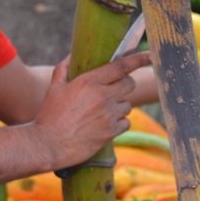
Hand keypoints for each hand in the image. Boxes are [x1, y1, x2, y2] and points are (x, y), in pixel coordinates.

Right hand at [33, 52, 150, 167]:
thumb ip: (63, 69)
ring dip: (119, 106)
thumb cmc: (49, 116)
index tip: (150, 56)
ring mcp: (109, 115)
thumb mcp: (53, 89)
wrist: (49, 145)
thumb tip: (70, 57)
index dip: (138, 59)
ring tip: (102, 112)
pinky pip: (125, 122)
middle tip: (114, 89)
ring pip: (127, 105)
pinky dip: (119, 123)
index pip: (121, 66)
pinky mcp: (111, 131)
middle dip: (125, 84)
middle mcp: (102, 96)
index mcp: (89, 82)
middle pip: (129, 84)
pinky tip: (105, 125)